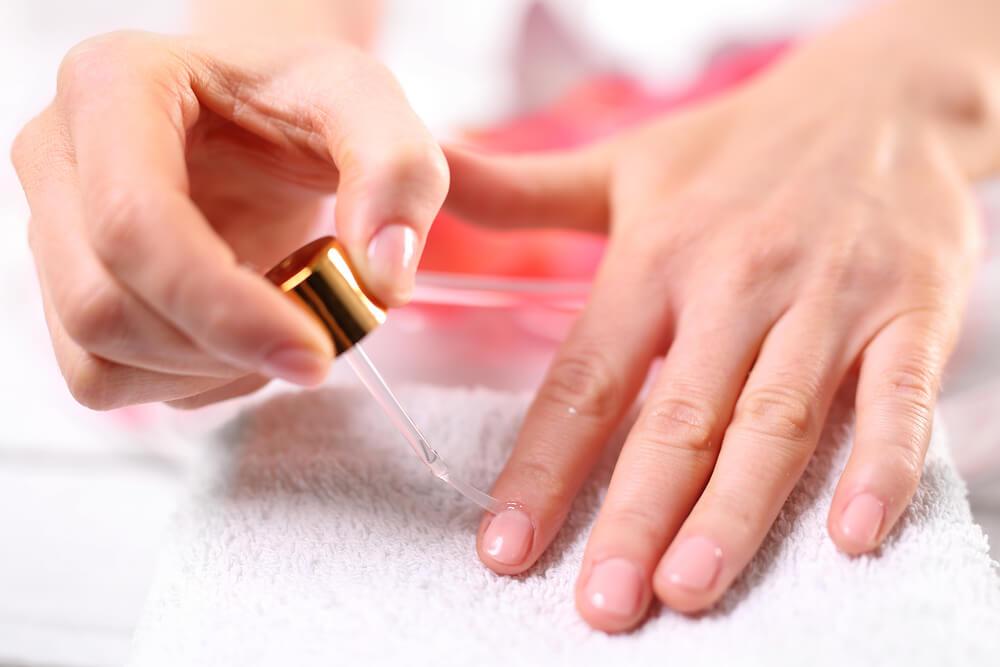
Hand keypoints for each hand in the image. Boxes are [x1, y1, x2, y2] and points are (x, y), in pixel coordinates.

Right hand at [12, 31, 447, 408]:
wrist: (260, 111)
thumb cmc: (299, 97)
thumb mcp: (366, 103)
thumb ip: (397, 172)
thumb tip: (383, 278)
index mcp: (113, 87)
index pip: (135, 224)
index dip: (225, 309)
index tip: (314, 350)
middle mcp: (58, 158)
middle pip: (104, 306)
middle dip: (224, 349)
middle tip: (316, 337)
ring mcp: (52, 229)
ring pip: (99, 357)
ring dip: (209, 369)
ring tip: (280, 321)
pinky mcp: (68, 287)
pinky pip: (106, 378)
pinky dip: (187, 382)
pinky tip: (242, 339)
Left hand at [445, 23, 989, 630]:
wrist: (880, 98)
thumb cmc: (739, 146)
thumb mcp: (625, 163)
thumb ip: (524, 189)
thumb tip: (431, 181)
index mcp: (656, 256)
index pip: (586, 379)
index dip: (543, 468)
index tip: (505, 548)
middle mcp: (734, 281)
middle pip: (675, 417)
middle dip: (634, 516)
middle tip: (602, 604)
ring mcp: (826, 298)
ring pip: (773, 420)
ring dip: (733, 511)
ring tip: (689, 589)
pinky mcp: (912, 308)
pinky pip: (896, 395)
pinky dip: (879, 463)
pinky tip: (851, 535)